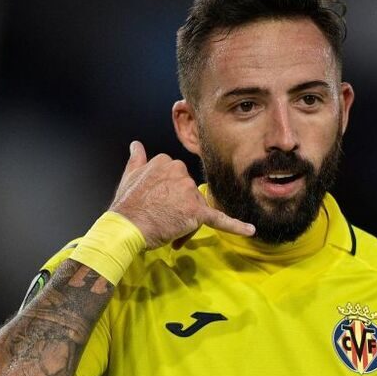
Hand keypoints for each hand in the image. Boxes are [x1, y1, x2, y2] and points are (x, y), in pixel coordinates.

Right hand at [109, 141, 254, 248]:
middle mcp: (180, 172)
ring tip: (167, 229)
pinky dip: (236, 226)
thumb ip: (137, 159)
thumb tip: (136, 145)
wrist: (126, 227)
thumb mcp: (129, 176)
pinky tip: (250, 230)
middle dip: (180, 210)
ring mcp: (189, 191)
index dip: (170, 197)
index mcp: (167, 162)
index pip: (179, 181)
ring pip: (198, 209)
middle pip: (191, 195)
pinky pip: (219, 219)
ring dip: (187, 222)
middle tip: (161, 219)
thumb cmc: (126, 206)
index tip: (156, 205)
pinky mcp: (195, 211)